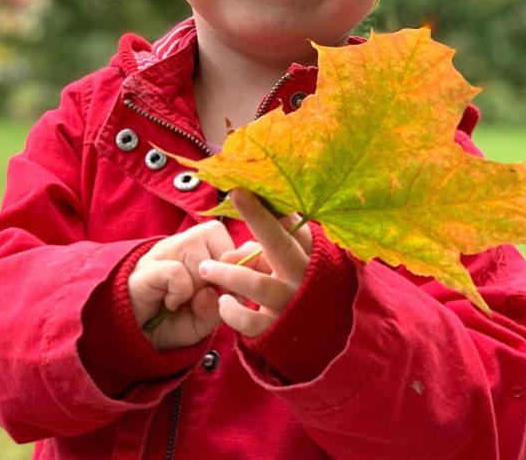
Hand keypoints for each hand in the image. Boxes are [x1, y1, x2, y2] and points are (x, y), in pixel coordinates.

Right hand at [129, 220, 233, 350]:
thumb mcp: (204, 320)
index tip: (223, 287)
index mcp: (198, 249)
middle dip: (217, 270)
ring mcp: (162, 253)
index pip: (225, 234)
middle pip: (214, 234)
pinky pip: (177, 272)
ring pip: (196, 249)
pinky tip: (170, 303)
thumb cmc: (172, 322)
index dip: (232, 260)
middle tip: (201, 293)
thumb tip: (220, 289)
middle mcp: (181, 244)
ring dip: (197, 282)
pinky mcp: (147, 269)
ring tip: (183, 299)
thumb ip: (219, 306)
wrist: (134, 338)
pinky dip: (179, 292)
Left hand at [198, 188, 312, 337]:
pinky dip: (232, 312)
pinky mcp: (278, 331)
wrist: (319, 339)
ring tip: (206, 268)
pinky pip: (250, 321)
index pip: (295, 226)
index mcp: (307, 257)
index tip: (260, 185)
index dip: (278, 206)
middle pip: (281, 244)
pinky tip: (223, 302)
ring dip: (228, 274)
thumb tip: (231, 248)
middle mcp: (303, 277)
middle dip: (259, 218)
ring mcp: (291, 304)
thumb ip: (263, 249)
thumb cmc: (295, 290)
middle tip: (237, 194)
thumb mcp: (286, 266)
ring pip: (258, 285)